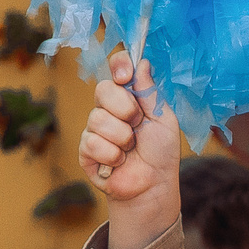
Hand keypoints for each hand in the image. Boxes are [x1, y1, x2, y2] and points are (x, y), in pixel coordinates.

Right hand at [77, 49, 183, 205]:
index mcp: (129, 97)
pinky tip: (119, 162)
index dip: (118, 66)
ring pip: (98, 118)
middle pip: (103, 89)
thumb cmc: (160, 153)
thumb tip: (141, 63)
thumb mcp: (163, 119)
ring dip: (122, 137)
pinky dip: (113, 155)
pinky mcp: (86, 150)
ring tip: (131, 149)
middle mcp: (108, 109)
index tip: (125, 76)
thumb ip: (150, 92)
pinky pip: (93, 143)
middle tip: (137, 125)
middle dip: (125, 108)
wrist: (153, 185)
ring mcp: (95, 129)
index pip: (117, 69)